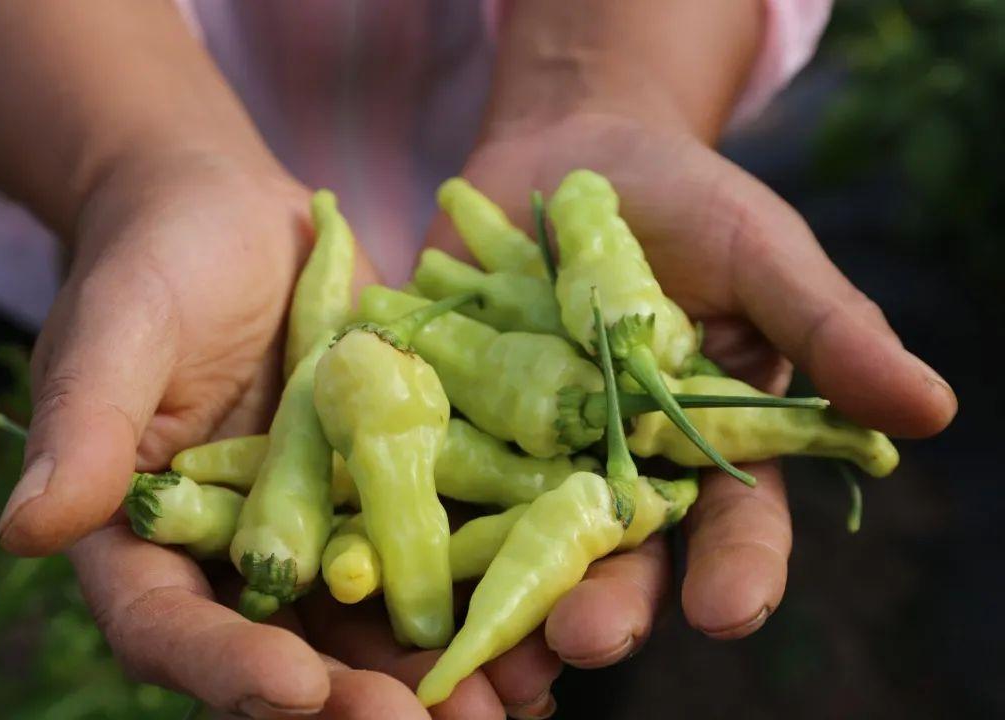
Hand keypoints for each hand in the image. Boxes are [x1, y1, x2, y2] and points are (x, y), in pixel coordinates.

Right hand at [0, 157, 559, 716]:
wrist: (237, 217)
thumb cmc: (155, 260)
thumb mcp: (118, 331)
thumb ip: (85, 428)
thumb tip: (28, 531)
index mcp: (147, 538)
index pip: (172, 626)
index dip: (228, 666)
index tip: (297, 688)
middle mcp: (234, 552)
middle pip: (286, 649)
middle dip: (355, 697)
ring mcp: (318, 526)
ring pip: (370, 619)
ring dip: (434, 669)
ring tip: (507, 700)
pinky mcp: (384, 487)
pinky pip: (430, 549)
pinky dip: (477, 587)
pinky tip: (536, 617)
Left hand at [425, 109, 957, 663]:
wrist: (570, 157)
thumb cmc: (689, 205)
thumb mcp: (763, 254)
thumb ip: (829, 331)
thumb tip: (931, 410)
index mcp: (709, 451)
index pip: (736, 526)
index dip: (738, 570)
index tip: (731, 608)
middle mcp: (619, 471)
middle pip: (617, 556)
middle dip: (604, 603)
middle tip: (581, 642)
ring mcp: (531, 454)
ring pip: (518, 544)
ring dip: (500, 598)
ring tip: (482, 656)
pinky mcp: (453, 424)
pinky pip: (431, 479)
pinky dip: (412, 521)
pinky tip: (387, 562)